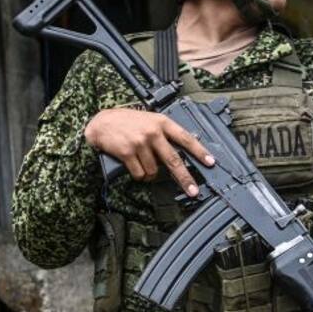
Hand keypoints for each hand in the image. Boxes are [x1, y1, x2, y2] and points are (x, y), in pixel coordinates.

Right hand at [83, 108, 214, 195]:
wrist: (102, 123)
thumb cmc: (127, 122)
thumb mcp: (149, 120)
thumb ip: (164, 133)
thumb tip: (181, 152)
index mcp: (162, 122)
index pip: (186, 138)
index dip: (199, 152)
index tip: (210, 162)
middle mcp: (153, 132)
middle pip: (174, 160)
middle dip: (185, 178)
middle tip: (193, 191)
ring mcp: (140, 143)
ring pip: (154, 171)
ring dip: (150, 173)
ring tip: (142, 163)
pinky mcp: (128, 153)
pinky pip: (139, 173)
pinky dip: (138, 175)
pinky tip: (133, 166)